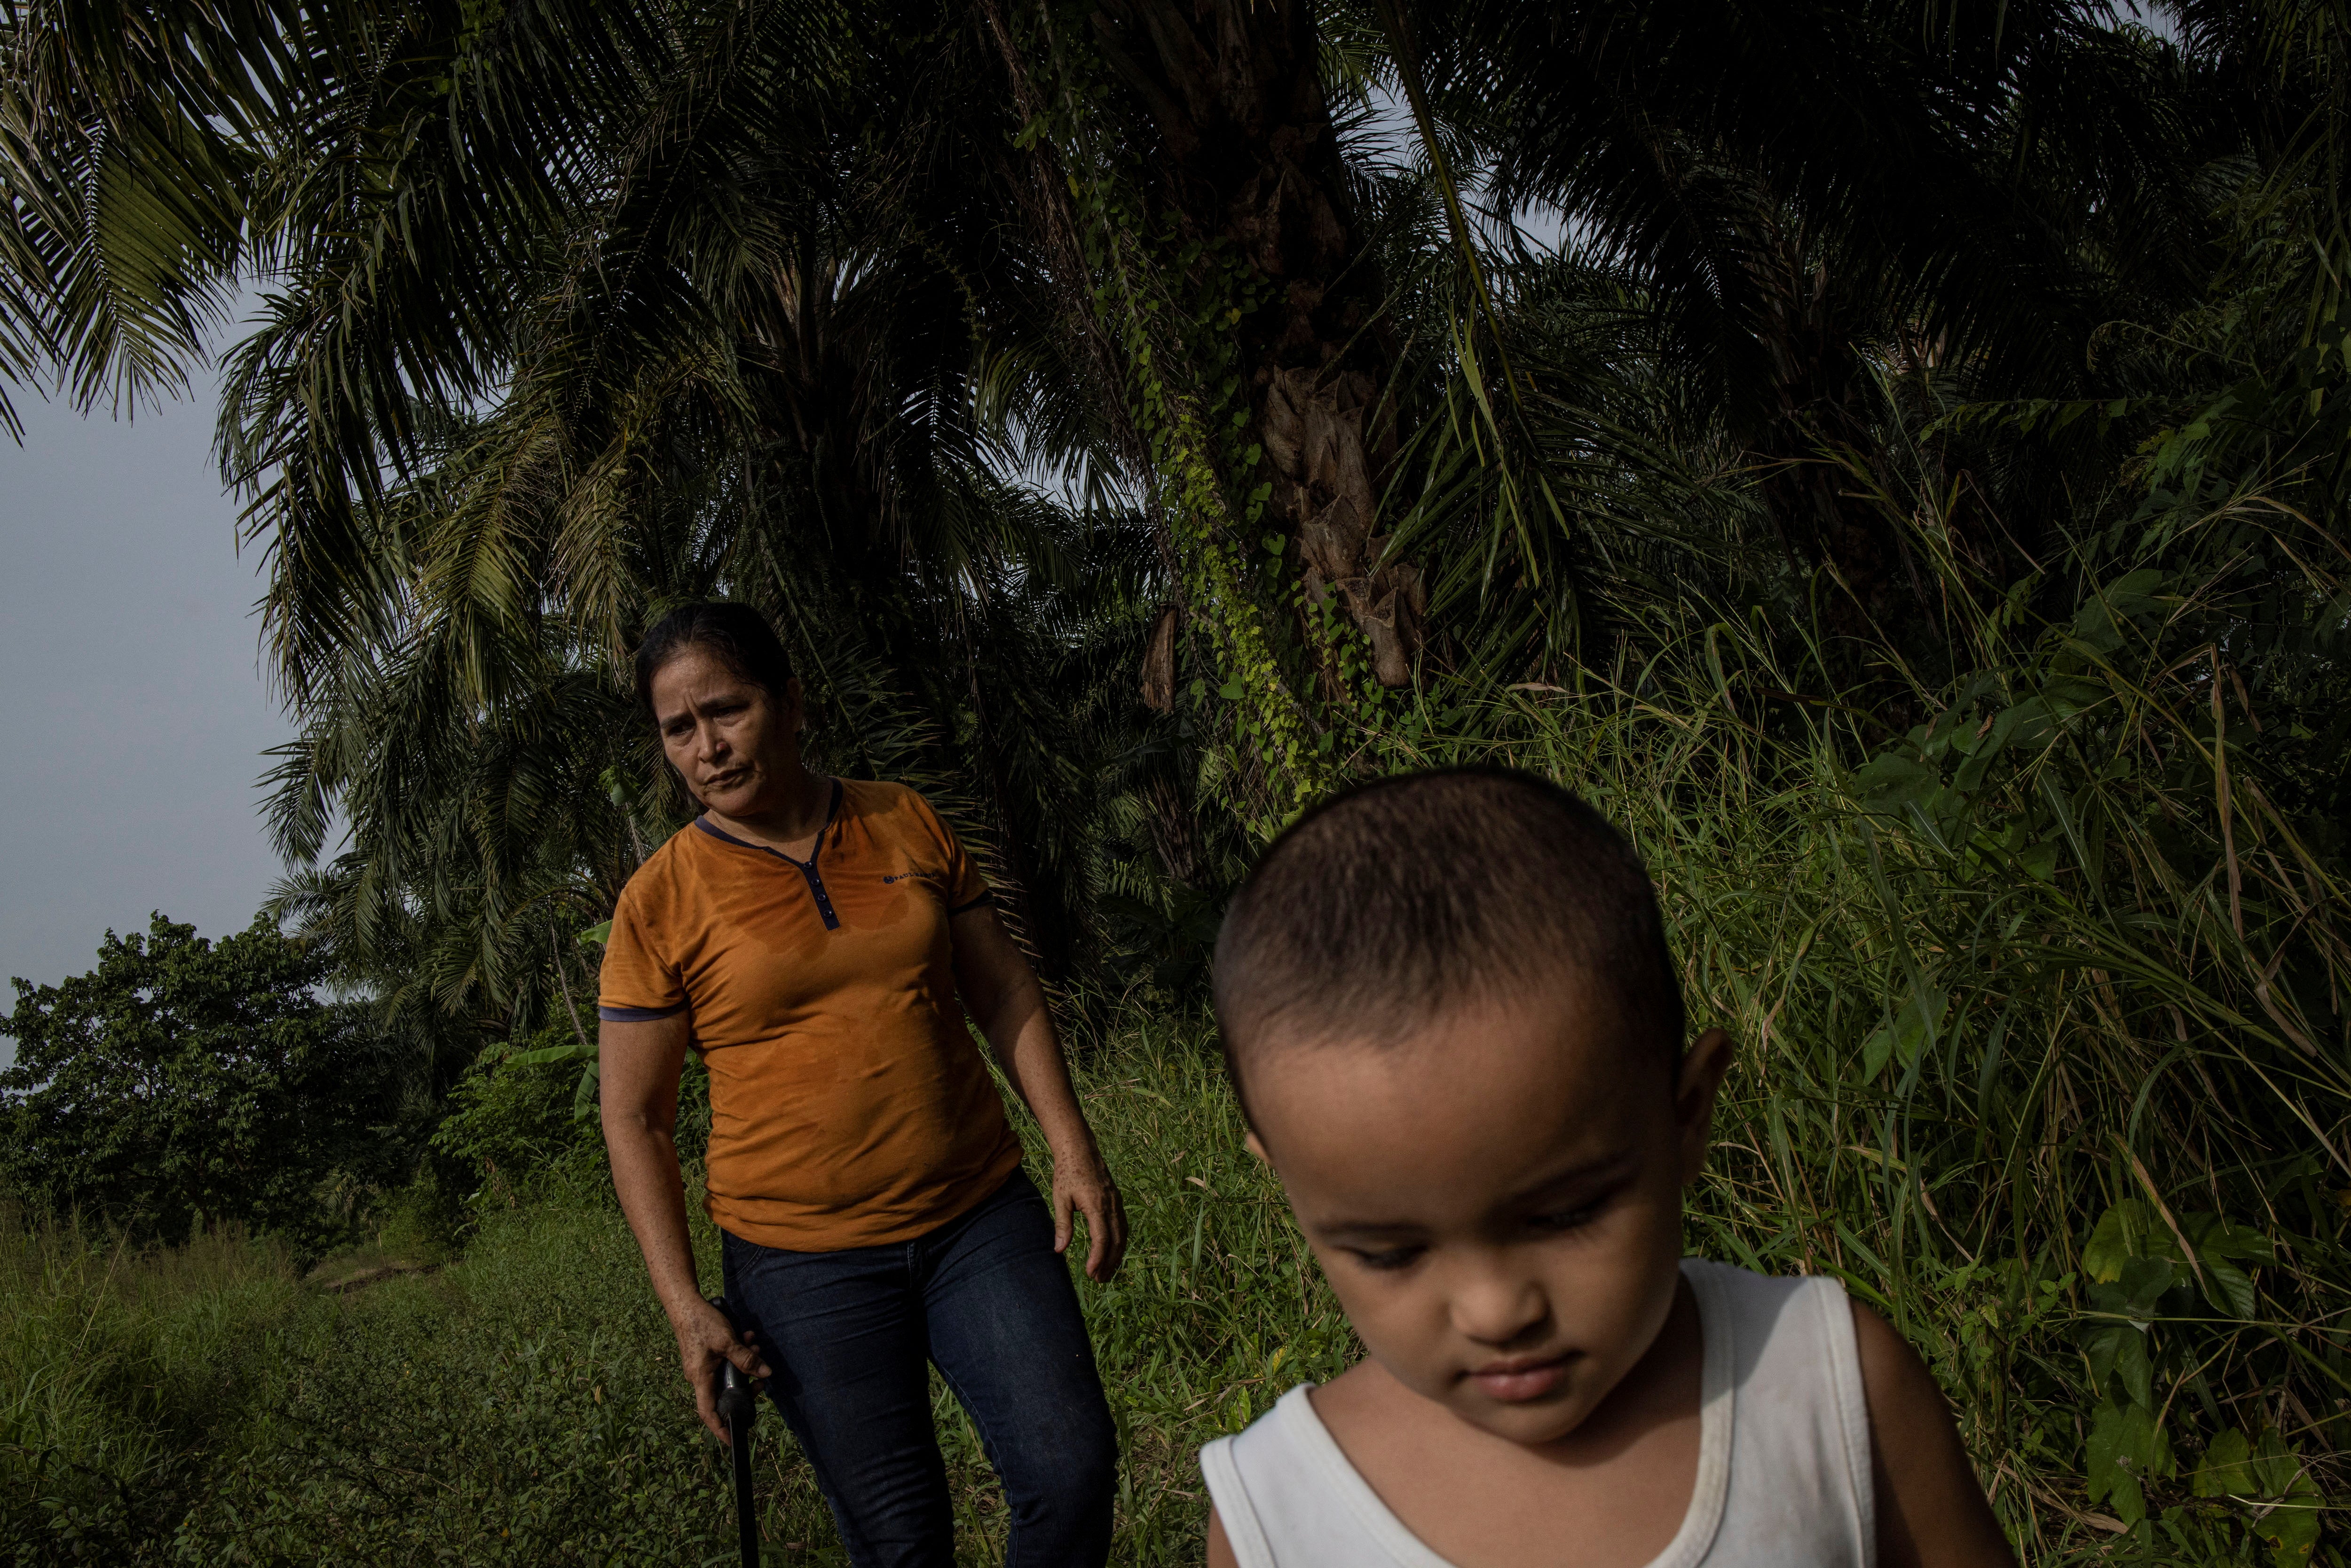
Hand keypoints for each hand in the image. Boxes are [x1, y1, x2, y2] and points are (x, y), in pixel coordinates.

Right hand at [672, 1298, 770, 1442]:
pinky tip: (747, 1340)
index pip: (708, 1412)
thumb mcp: (728, 1341)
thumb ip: (746, 1359)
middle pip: (724, 1393)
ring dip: (744, 1365)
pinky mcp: (705, 1358)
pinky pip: (723, 1364)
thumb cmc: (702, 1323)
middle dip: (745, 1387)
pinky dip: (737, 1356)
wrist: (685, 1304)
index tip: (733, 1440)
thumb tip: (766, 1373)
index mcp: (700, 1379)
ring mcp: (701, 1368)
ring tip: (755, 1347)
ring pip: (727, 1376)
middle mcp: (698, 1377)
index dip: (720, 1428)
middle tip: (761, 1379)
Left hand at [1051, 1146, 1128, 1282]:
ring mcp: (1117, 1202)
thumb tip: (1059, 1250)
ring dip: (1116, 1255)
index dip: (1098, 1258)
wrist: (1080, 1149)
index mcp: (1097, 1205)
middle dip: (1109, 1263)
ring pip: (1123, 1234)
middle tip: (1099, 1280)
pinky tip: (1113, 1251)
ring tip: (1106, 1272)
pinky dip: (1120, 1242)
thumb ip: (1062, 1224)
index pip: (1102, 1238)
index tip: (1090, 1272)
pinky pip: (1123, 1225)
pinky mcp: (1117, 1200)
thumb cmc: (1067, 1173)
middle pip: (1116, 1241)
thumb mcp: (1061, 1199)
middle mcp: (1111, 1205)